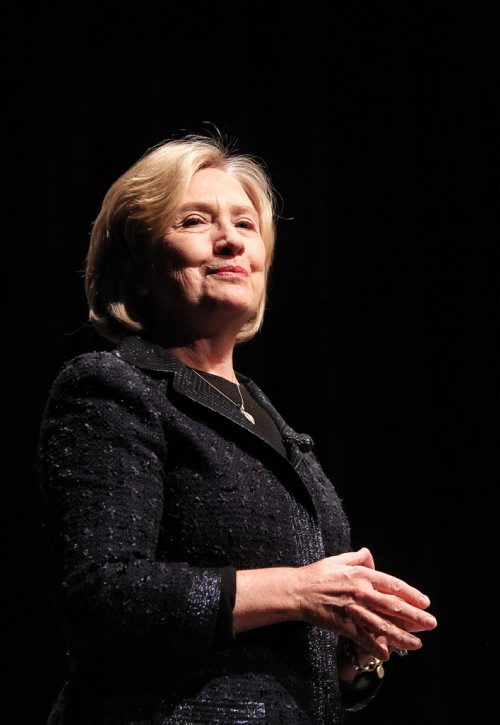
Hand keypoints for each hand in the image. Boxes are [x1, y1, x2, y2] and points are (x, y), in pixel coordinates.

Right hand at [295, 548, 436, 660]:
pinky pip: (363, 637)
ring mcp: (352, 609)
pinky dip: (375, 646)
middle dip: (415, 616)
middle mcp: (360, 591)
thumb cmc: (317, 574)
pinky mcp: (343, 624)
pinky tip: (387, 655)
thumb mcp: (338, 559)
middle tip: (431, 623)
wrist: (297, 590)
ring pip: (382, 625)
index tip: (425, 602)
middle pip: (393, 605)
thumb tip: (369, 555)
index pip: (392, 584)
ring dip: (401, 636)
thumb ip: (357, 557)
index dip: (411, 594)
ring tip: (417, 644)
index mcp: (361, 574)